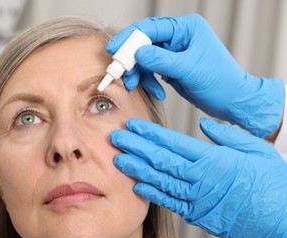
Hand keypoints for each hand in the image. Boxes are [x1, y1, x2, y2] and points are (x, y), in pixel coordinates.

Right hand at [106, 14, 284, 137]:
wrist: (232, 101)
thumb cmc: (221, 82)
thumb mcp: (190, 69)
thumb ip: (162, 60)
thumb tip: (138, 54)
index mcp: (186, 28)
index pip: (150, 28)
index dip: (129, 38)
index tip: (114, 49)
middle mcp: (178, 37)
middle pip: (143, 43)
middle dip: (132, 60)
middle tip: (123, 74)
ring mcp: (173, 52)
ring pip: (144, 59)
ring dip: (139, 74)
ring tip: (136, 87)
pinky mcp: (171, 67)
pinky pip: (151, 71)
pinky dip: (149, 82)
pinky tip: (158, 93)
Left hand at [110, 118, 286, 237]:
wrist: (282, 220)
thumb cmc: (273, 183)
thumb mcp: (255, 150)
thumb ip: (227, 136)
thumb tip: (204, 124)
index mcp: (212, 159)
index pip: (172, 142)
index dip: (150, 133)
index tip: (133, 125)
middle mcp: (199, 178)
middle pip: (160, 159)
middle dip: (135, 147)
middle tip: (116, 137)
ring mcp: (196, 198)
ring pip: (160, 180)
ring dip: (137, 169)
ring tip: (118, 158)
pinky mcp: (197, 214)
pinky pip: (169, 202)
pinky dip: (152, 194)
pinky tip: (137, 186)